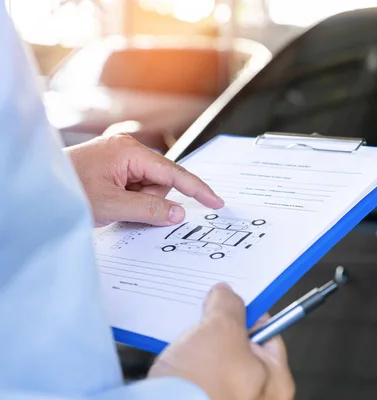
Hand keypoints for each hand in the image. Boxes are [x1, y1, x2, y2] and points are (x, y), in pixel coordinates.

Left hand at [66, 134, 223, 226]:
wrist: (37, 192)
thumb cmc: (68, 191)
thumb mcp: (112, 205)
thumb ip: (150, 209)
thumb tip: (179, 213)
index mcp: (129, 152)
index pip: (174, 173)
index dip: (197, 189)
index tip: (215, 201)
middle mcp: (126, 150)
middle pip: (160, 182)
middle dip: (150, 200)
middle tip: (125, 209)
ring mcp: (118, 158)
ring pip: (148, 187)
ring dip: (137, 202)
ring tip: (111, 205)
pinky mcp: (112, 168)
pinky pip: (135, 187)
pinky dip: (129, 199)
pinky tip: (111, 202)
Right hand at [148, 283, 294, 399]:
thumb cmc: (203, 382)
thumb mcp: (222, 328)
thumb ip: (229, 305)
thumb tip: (226, 295)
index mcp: (276, 381)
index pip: (269, 334)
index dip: (249, 314)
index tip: (231, 304)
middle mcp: (258, 397)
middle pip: (243, 349)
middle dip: (223, 331)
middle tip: (207, 318)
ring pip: (219, 363)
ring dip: (203, 348)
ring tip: (188, 337)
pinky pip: (201, 379)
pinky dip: (190, 366)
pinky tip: (178, 357)